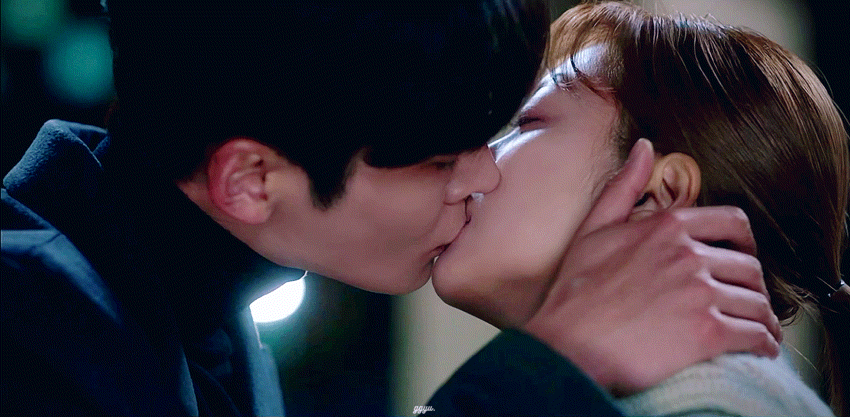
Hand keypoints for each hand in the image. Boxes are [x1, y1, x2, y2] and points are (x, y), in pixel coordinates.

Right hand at [521, 139, 781, 395]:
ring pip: (755, 301)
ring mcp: (700, 294)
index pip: (731, 223)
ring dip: (762, 318)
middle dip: (752, 286)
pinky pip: (754, 334)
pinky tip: (760, 349)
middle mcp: (689, 256)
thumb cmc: (574, 293)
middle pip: (748, 267)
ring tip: (757, 329)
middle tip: (747, 301)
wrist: (566, 346)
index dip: (744, 243)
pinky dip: (764, 343)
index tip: (741, 258)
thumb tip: (644, 146)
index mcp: (666, 227)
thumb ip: (622, 187)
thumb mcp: (592, 230)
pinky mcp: (707, 333)